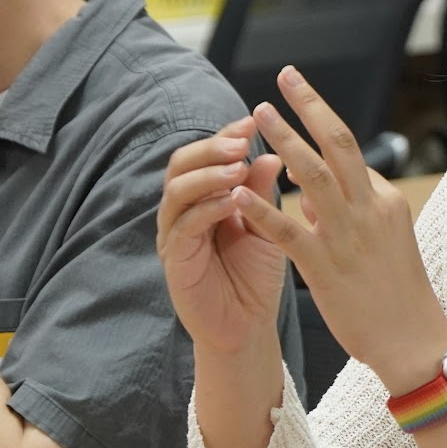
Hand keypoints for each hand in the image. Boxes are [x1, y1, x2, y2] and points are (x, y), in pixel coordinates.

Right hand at [156, 117, 290, 356]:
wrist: (247, 327)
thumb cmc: (255, 275)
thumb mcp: (265, 226)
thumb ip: (262, 193)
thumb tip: (272, 153)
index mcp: (203, 197)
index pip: (206, 156)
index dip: (226, 136)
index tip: (253, 120)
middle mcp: (182, 211)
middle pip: (181, 164)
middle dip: (211, 149)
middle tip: (241, 141)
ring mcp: (174, 234)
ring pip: (177, 191)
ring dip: (208, 175)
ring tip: (237, 167)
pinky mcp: (174, 260)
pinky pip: (185, 227)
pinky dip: (207, 209)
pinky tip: (232, 202)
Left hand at [226, 67, 446, 391]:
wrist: (414, 342)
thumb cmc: (397, 294)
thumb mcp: (383, 241)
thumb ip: (348, 212)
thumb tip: (308, 192)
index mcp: (385, 201)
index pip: (351, 156)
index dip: (319, 133)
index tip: (294, 116)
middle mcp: (369, 209)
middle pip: (339, 143)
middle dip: (310, 107)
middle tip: (285, 78)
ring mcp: (348, 236)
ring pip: (312, 174)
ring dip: (282, 140)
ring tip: (258, 115)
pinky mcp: (325, 267)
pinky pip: (288, 230)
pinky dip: (261, 208)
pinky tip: (238, 192)